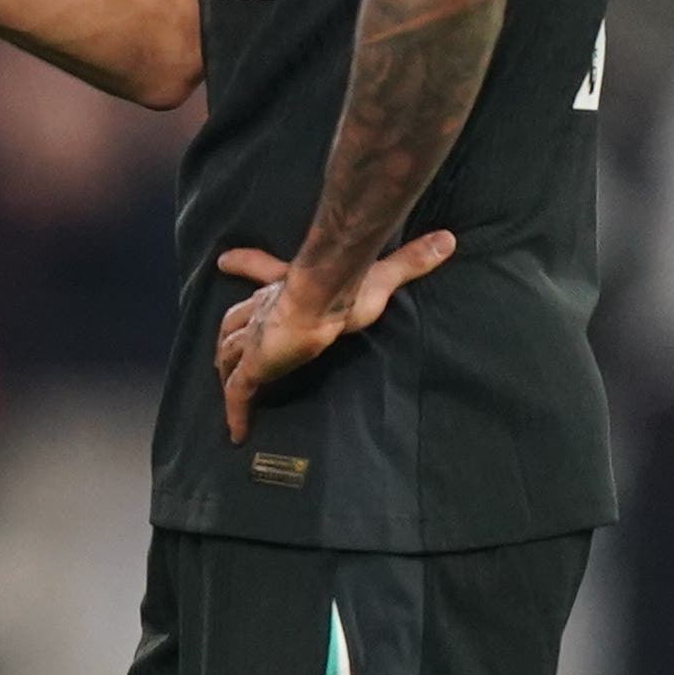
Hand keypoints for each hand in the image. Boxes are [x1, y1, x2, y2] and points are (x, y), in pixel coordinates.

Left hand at [210, 230, 456, 441]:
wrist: (325, 294)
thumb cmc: (348, 285)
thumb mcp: (384, 274)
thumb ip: (412, 260)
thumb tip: (449, 240)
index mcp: (288, 289)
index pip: (262, 274)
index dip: (243, 264)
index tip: (224, 260)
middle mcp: (265, 312)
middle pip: (235, 321)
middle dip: (231, 333)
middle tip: (225, 347)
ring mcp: (257, 340)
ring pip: (230, 353)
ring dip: (227, 366)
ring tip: (226, 381)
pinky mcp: (255, 366)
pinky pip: (238, 394)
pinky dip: (236, 413)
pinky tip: (236, 434)